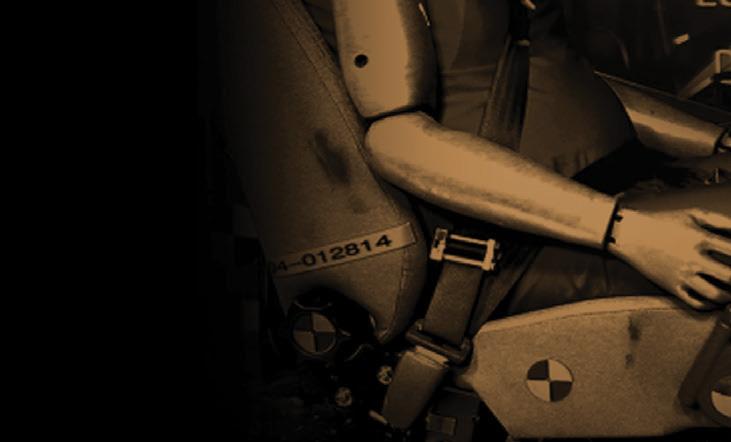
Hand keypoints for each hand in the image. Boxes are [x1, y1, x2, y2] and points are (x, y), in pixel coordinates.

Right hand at [608, 208, 730, 308]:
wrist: (630, 234)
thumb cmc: (662, 222)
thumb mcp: (692, 214)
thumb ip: (721, 221)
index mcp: (700, 238)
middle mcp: (693, 259)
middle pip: (730, 277)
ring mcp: (682, 275)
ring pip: (715, 295)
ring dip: (729, 296)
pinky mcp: (671, 286)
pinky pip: (695, 302)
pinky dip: (710, 305)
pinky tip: (714, 299)